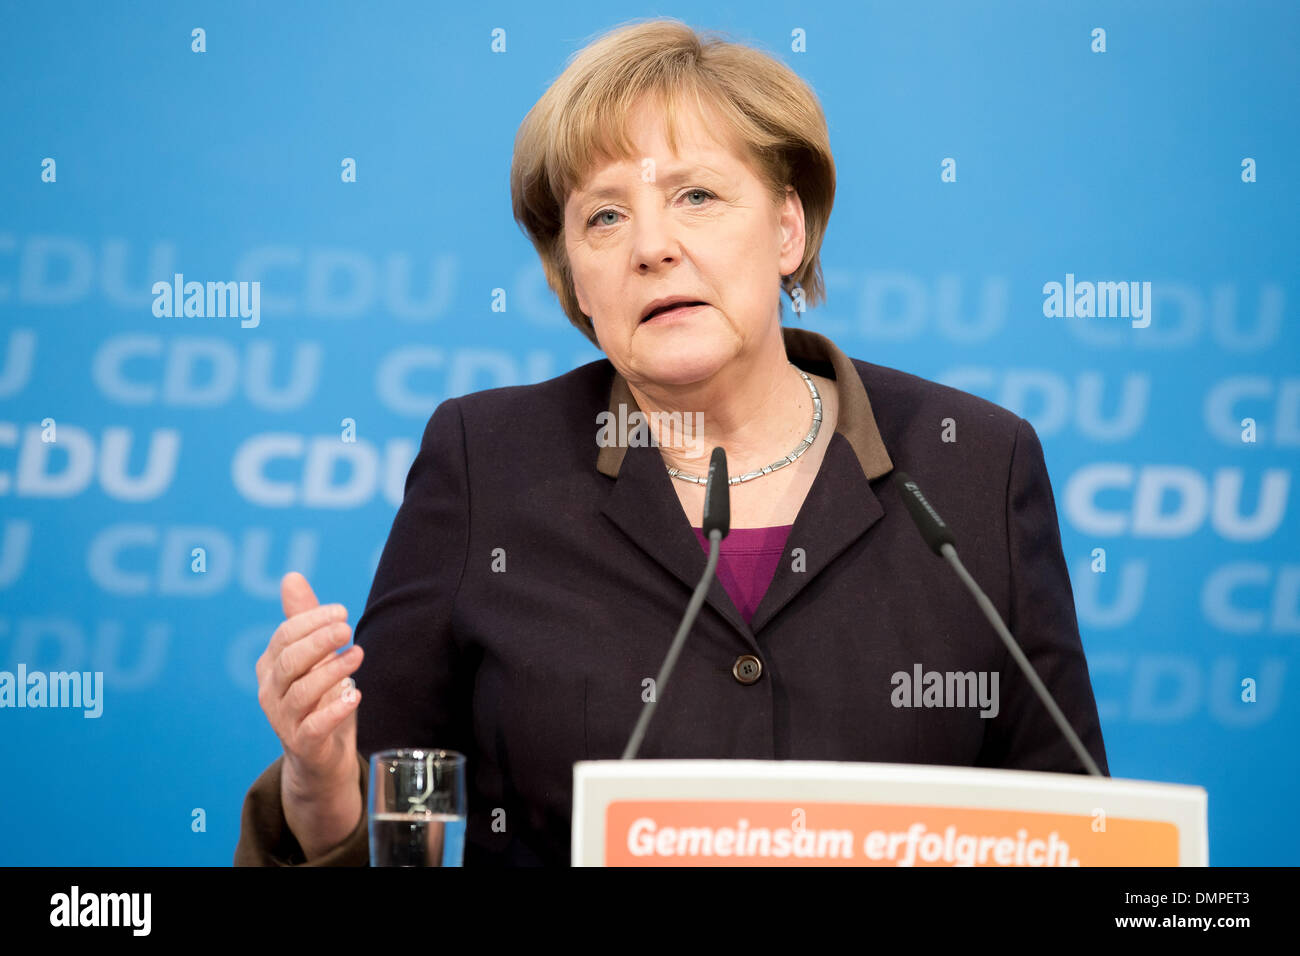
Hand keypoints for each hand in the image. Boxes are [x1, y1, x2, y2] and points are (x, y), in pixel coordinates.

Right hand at [256, 572, 364, 857]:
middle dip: (318, 641)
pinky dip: (334, 710)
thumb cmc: (318, 701)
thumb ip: (304, 620)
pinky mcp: (302, 745)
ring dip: (332, 671)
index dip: (312, 621)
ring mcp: (284, 721)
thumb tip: (291, 577)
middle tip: (347, 629)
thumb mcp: (315, 658)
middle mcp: (271, 693)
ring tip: (358, 656)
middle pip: (289, 661)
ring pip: (302, 692)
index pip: (285, 637)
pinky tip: (355, 694)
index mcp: (271, 667)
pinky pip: (314, 727)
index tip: (342, 612)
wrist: (321, 758)